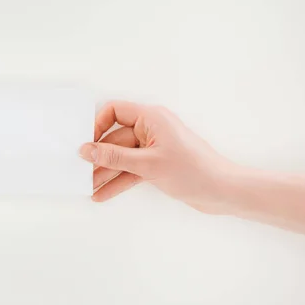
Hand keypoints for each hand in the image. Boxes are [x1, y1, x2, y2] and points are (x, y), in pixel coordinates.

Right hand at [79, 101, 235, 213]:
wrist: (223, 191)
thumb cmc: (194, 171)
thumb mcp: (147, 164)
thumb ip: (114, 157)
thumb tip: (87, 150)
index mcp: (151, 118)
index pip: (115, 111)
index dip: (98, 125)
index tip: (88, 143)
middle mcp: (151, 129)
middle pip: (115, 139)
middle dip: (99, 157)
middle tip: (81, 171)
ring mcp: (153, 148)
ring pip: (121, 158)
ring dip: (106, 173)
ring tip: (89, 187)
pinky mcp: (156, 165)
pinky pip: (130, 170)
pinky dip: (118, 181)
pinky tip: (103, 193)